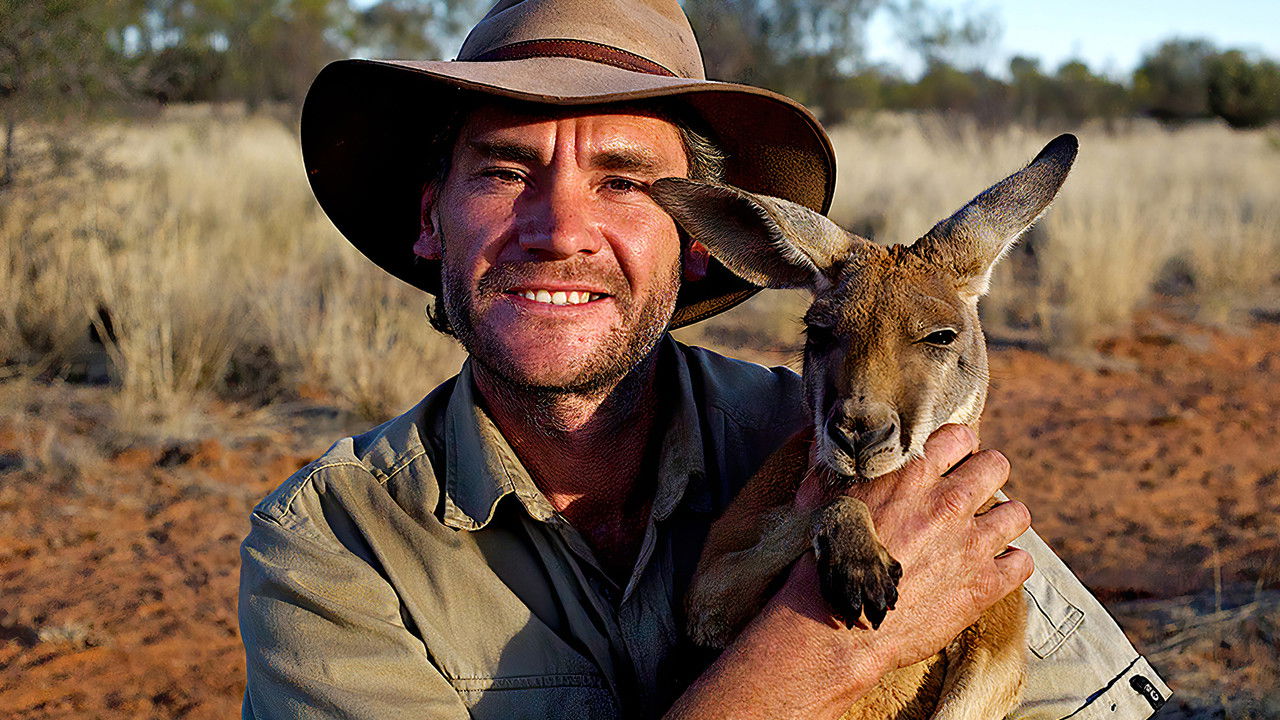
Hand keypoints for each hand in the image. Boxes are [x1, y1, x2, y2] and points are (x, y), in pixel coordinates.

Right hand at [666, 425, 1031, 718]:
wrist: (836, 625)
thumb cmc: (824, 560)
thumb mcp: (819, 496)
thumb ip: (830, 459)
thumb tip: (824, 433)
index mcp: (912, 474)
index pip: (960, 435)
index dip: (956, 447)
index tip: (948, 462)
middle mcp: (948, 503)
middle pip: (997, 465)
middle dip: (986, 475)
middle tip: (970, 493)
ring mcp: (970, 545)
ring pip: (1017, 513)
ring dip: (1002, 518)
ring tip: (985, 530)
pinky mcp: (983, 586)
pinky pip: (1022, 563)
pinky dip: (1010, 563)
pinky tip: (991, 567)